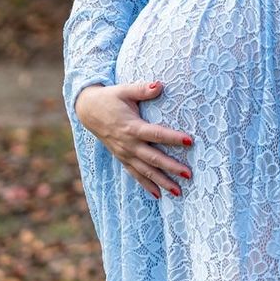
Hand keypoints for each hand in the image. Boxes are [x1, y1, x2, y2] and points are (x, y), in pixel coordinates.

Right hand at [74, 80, 191, 199]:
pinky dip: (146, 185)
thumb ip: (142, 89)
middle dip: (171, 167)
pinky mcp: (122, 158)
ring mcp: (125, 153)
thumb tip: (160, 85)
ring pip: (146, 171)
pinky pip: (135, 174)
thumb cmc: (110, 98)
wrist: (88, 110)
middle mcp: (129, 144)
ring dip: (162, 182)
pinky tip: (159, 195)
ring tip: (178, 192)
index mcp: (132, 127)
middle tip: (188, 174)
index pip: (156, 134)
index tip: (190, 141)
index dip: (173, 138)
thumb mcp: (125, 90)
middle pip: (153, 158)